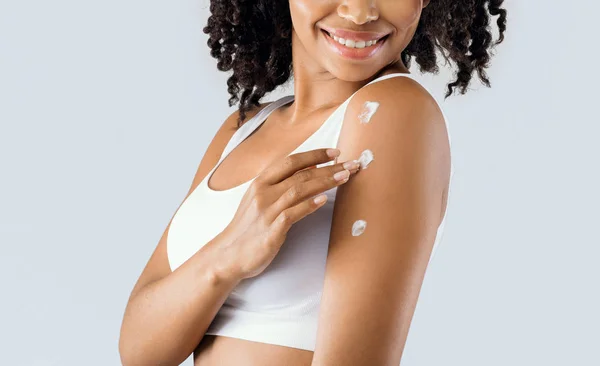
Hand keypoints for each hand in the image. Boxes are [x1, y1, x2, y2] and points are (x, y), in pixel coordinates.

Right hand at [220, 148, 359, 279]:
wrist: (228, 254)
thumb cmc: (248, 227)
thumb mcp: (260, 199)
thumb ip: (281, 185)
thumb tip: (310, 170)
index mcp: (261, 182)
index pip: (290, 161)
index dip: (315, 154)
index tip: (336, 152)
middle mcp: (263, 193)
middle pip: (300, 174)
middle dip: (328, 167)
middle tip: (351, 164)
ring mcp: (266, 212)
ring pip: (299, 190)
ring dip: (325, 182)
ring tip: (345, 177)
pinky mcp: (271, 231)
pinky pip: (292, 214)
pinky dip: (309, 205)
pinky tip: (323, 200)